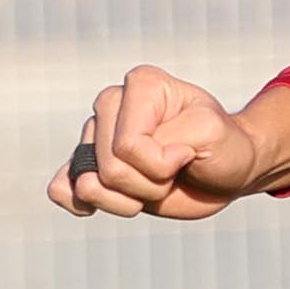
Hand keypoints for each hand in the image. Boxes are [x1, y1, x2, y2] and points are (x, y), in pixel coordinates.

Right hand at [51, 66, 289, 218]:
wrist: (227, 171)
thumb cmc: (223, 147)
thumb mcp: (212, 135)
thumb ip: (170, 140)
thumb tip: (119, 163)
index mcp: (142, 84)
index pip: (128, 143)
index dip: (162, 163)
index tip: (189, 153)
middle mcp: (112, 103)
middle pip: (109, 166)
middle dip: (150, 184)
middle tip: (176, 171)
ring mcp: (96, 134)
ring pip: (89, 185)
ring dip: (131, 198)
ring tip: (157, 182)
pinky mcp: (88, 164)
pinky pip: (61, 189)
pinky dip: (86, 203)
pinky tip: (120, 200)